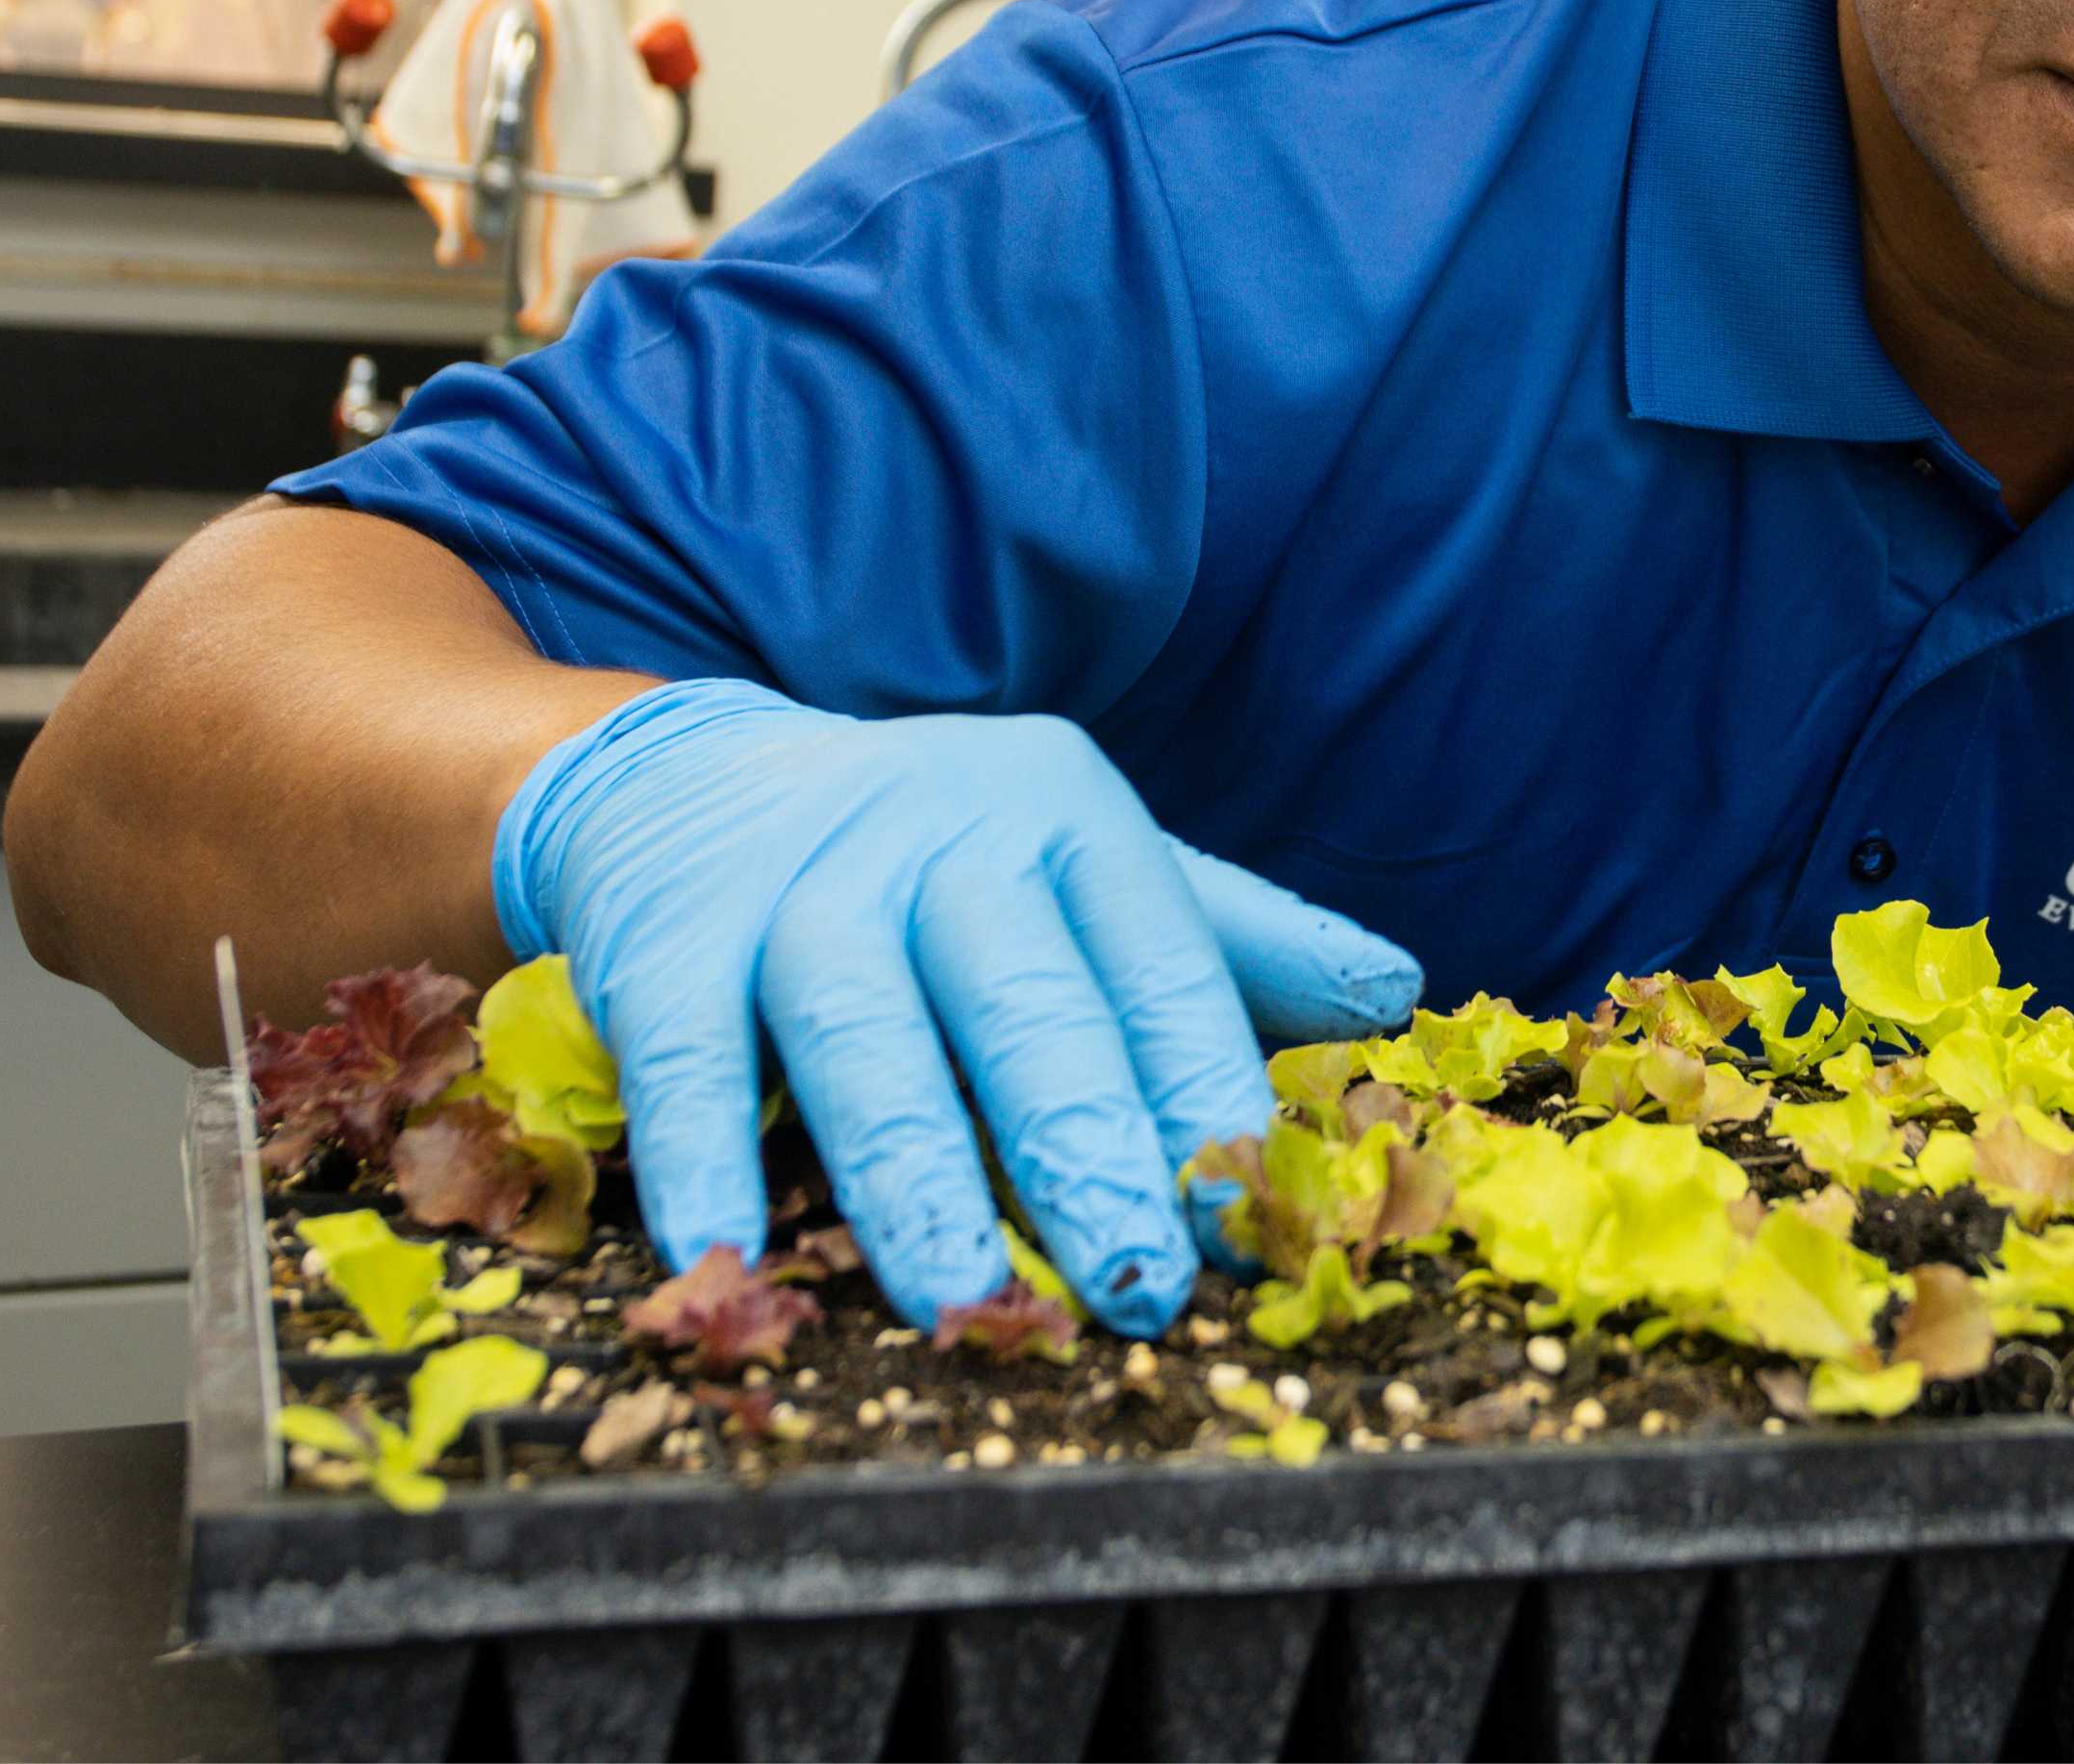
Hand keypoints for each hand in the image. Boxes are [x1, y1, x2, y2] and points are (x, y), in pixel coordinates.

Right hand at [494, 679, 1419, 1337]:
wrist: (702, 774)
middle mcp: (940, 839)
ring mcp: (801, 889)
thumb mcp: (1092, 865)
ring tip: (966, 1298)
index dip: (1206, 1094)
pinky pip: (688, 1062)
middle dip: (1084, 1151)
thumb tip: (1403, 997)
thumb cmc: (942, 858)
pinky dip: (704, 1158)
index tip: (1253, 1217)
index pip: (1160, 968)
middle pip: (1025, 1010)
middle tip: (1139, 1282)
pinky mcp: (669, 942)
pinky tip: (730, 1255)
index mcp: (1068, 820)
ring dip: (915, 1175)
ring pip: (866, 1042)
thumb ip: (1240, 939)